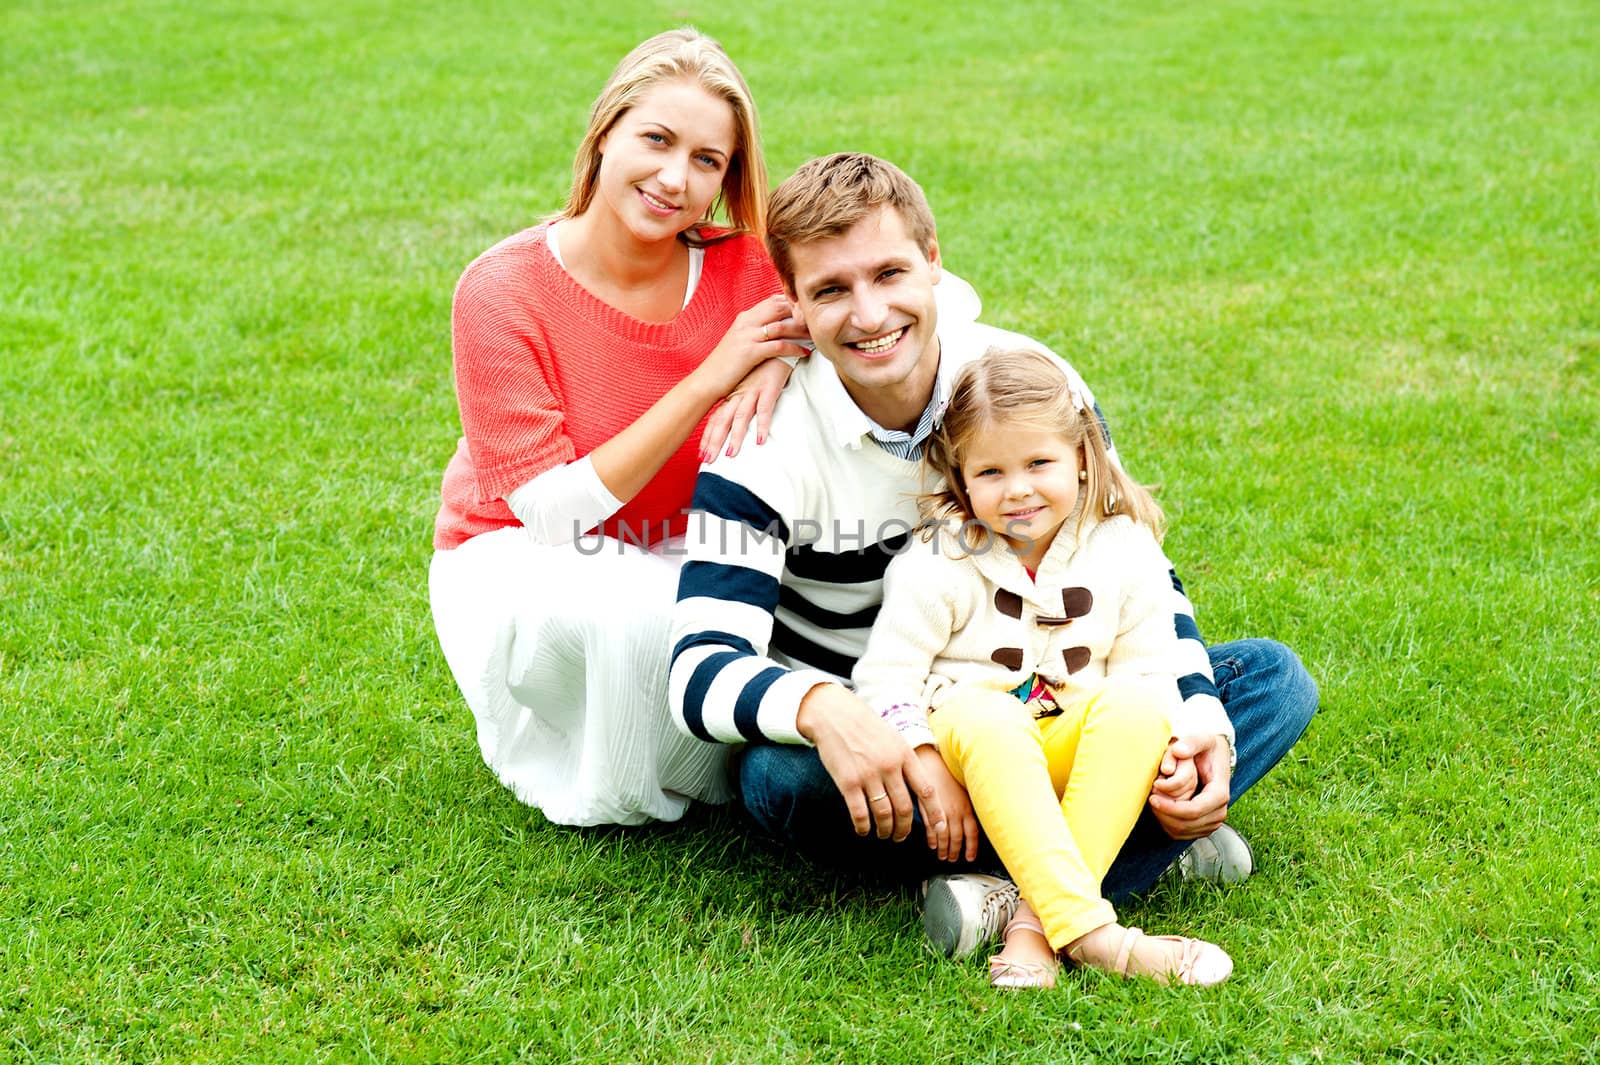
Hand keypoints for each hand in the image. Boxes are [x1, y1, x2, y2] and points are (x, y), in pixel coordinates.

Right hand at [692, 294, 809, 403]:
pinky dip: (794, 347)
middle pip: (779, 307)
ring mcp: (747, 336)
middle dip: (799, 312)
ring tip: (814, 335)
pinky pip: (778, 345)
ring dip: (801, 330)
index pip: (772, 301)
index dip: (791, 302)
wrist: (707, 380)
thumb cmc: (726, 365)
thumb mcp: (740, 342)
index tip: (807, 310)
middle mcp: (746, 322)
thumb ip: (755, 332)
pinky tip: (804, 352)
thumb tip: (774, 330)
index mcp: (744, 318)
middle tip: (815, 320)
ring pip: (781, 325)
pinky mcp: (750, 352)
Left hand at [699, 355, 799, 461]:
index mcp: (733, 393)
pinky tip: (759, 440)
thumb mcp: (751, 381)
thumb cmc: (765, 363)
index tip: (701, 454)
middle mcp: (739, 393)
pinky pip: (765, 409)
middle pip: (723, 420)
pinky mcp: (769, 387)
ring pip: (741, 417)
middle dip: (715, 441)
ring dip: (735, 436)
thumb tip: (739, 416)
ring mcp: (753, 390)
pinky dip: (762, 425)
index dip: (708, 436)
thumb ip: (744, 397)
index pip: (716, 418)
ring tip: (731, 454)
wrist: (776, 340)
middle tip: (708, 460)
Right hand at [797, 684, 945, 843]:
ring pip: (884, 815)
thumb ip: (905, 760)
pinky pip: (860, 813)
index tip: (940, 828)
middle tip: (901, 836)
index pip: (926, 789)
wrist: (833, 714)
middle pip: (904, 808)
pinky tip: (863, 830)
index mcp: (904, 754)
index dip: (935, 812)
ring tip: (884, 834)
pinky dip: (863, 827)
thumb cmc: (865, 726)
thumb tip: (919, 785)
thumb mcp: (893, 736)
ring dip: (885, 830)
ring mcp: (868, 774)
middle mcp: (889, 766)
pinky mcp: (847, 782)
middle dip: (904, 828)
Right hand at [915, 745, 977, 862]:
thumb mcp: (961, 789)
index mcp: (965, 806)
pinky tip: (931, 844)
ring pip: (944, 837)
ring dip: (943, 849)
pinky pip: (930, 829)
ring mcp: (941, 810)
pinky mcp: (926, 810)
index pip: (972, 833)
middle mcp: (955, 810)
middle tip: (952, 859)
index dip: (971, 847)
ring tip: (941, 855)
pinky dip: (931, 839)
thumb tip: (968, 820)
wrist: (928, 759)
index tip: (970, 857)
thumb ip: (964, 805)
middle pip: (958, 838)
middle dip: (955, 852)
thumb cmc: (944, 772)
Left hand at [1147, 733, 1231, 839]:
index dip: (1171, 808)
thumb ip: (1191, 742)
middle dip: (1164, 814)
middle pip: (1186, 824)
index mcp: (1219, 793)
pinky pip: (1181, 834)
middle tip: (1149, 797)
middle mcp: (1219, 811)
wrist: (1215, 758)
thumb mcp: (1202, 739)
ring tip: (1153, 801)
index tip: (1152, 797)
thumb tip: (1179, 751)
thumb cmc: (1207, 749)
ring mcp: (1212, 821)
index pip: (1194, 810)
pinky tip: (1159, 809)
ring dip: (1163, 820)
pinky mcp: (1203, 826)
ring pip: (1182, 832)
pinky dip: (1166, 825)